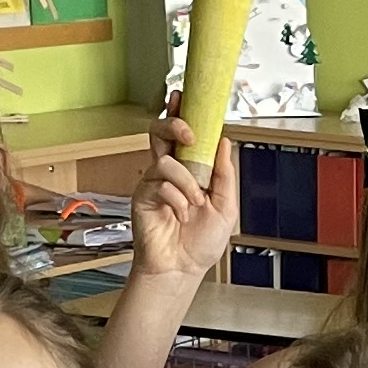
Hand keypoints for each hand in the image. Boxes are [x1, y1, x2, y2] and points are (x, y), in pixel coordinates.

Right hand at [131, 120, 237, 282]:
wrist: (182, 269)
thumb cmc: (200, 242)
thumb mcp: (225, 206)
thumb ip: (225, 174)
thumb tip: (225, 142)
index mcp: (190, 170)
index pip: (182, 134)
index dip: (180, 113)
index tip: (184, 97)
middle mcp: (169, 172)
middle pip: (160, 132)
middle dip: (174, 125)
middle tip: (189, 134)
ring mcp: (153, 183)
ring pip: (165, 159)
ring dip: (186, 181)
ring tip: (194, 203)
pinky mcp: (142, 196)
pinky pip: (159, 183)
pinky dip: (176, 199)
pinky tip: (180, 215)